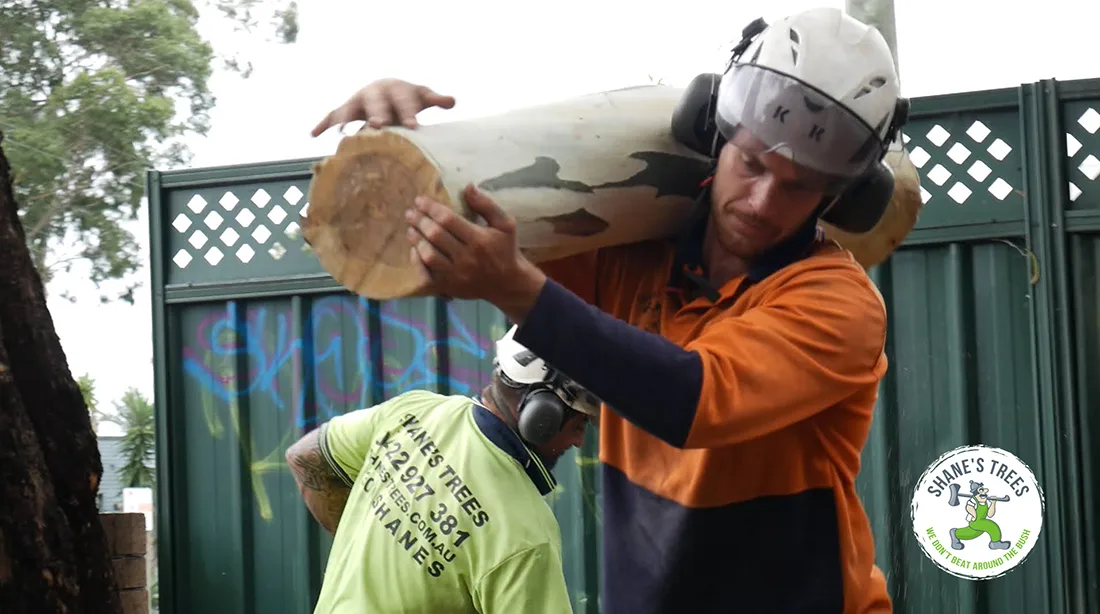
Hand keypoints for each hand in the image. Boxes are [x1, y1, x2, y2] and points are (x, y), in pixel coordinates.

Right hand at [311, 78, 455, 135]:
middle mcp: (374, 93)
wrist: (388, 89)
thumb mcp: (422, 96)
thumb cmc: (409, 98)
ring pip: (350, 108)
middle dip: (377, 113)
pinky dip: (323, 123)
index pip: (403, 101)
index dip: (408, 113)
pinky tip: (313, 134)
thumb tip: (452, 101)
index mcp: (396, 89)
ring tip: (343, 133)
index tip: (414, 127)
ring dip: (346, 119)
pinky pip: (332, 115)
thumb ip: (435, 99)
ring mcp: (358, 100)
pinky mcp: (346, 109)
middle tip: (380, 126)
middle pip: (375, 103)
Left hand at [404, 184, 545, 320]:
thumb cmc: (505, 249)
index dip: (431, 208)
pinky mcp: (449, 287)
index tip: (419, 200)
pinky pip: (426, 276)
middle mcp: (466, 258)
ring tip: (411, 229)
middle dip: (420, 221)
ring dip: (416, 240)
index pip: (448, 220)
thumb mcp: (505, 224)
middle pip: (435, 236)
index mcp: (479, 240)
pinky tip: (414, 250)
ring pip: (429, 256)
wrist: (507, 284)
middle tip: (410, 213)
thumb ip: (486, 205)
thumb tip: (468, 187)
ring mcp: (456, 275)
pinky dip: (417, 262)